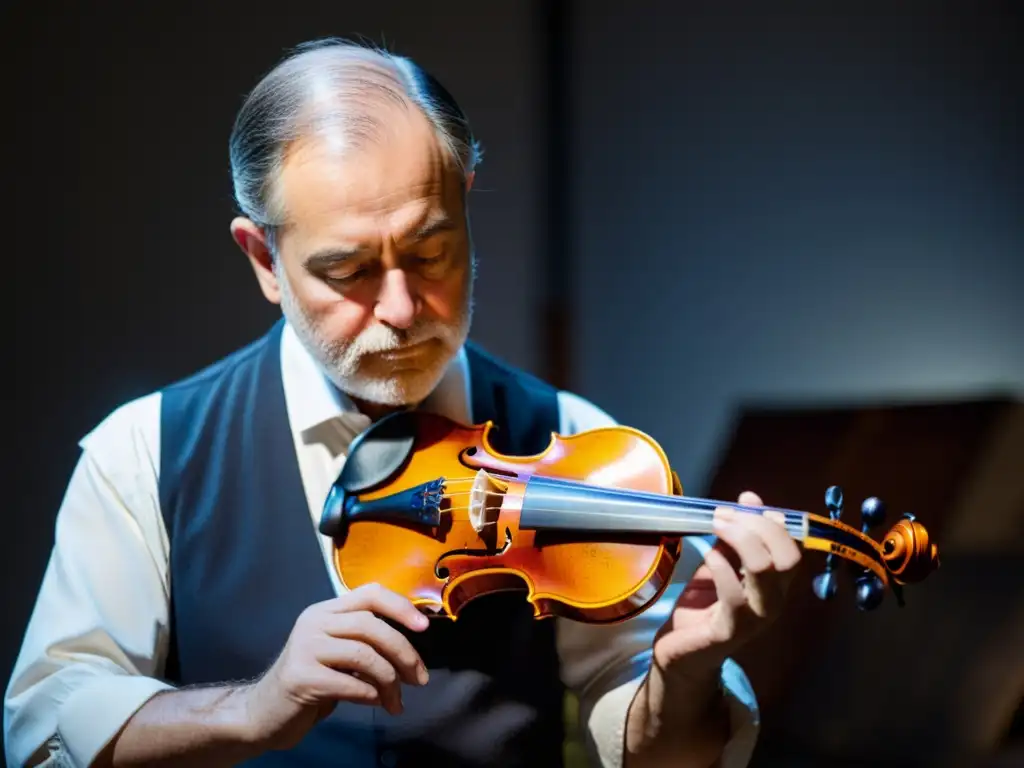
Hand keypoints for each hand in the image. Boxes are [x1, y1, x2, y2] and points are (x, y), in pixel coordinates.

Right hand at [241, 583, 429, 751]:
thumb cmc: (311, 680)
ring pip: (365, 655)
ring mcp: (305, 648)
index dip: (401, 606)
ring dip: (390, 681)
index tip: (424, 627)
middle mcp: (314, 622)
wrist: (264, 712)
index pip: (370, 593)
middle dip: (404, 653)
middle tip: (420, 679)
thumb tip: (411, 650)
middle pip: (372, 626)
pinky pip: (351, 684)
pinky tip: (374, 702)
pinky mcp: (300, 677)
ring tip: (396, 701)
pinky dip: (371, 694)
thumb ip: (366, 643)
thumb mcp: (338, 653)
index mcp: (326, 611)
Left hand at [653, 491, 800, 683]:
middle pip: (787, 557)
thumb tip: (749, 499)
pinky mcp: (731, 631)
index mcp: (775, 582)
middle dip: (760, 527)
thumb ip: (735, 536)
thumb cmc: (704, 605)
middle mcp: (773, 600)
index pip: (794, 547)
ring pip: (765, 570)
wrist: (680, 651)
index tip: (746, 503)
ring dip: (741, 539)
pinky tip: (708, 554)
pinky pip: (735, 596)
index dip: (774, 521)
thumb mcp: (721, 562)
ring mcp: (755, 618)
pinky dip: (722, 567)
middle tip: (726, 515)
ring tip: (717, 525)